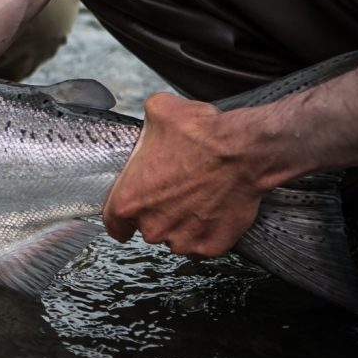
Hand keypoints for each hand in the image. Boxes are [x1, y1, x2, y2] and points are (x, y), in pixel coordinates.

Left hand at [102, 93, 267, 257]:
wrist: (243, 150)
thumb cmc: (200, 134)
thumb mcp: (159, 111)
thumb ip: (144, 126)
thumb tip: (149, 121)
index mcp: (128, 201)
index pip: (114, 223)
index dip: (123, 218)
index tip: (134, 212)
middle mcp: (151, 226)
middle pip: (148, 228)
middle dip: (159, 214)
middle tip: (177, 192)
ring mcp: (182, 240)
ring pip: (176, 238)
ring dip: (183, 225)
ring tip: (199, 199)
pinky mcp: (210, 246)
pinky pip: (202, 246)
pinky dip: (208, 233)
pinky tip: (214, 211)